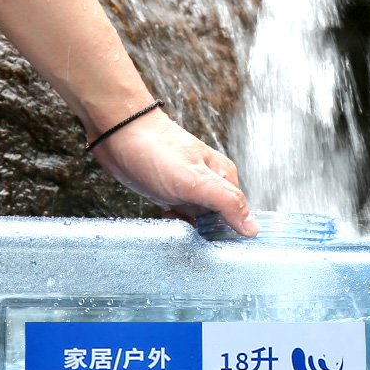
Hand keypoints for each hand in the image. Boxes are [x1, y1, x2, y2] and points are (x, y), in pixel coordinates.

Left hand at [89, 109, 258, 236]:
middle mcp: (210, 183)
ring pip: (195, 222)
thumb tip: (253, 228)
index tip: (207, 237)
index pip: (237, 217)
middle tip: (184, 224)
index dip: (224, 233)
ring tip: (170, 215)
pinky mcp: (170, 193)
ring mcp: (189, 188)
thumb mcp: (196, 181)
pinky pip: (177, 217)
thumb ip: (228, 203)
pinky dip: (171, 221)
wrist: (116, 132)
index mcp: (224, 178)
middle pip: (216, 223)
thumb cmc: (155, 151)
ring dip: (183, 226)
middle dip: (201, 231)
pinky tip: (162, 214)